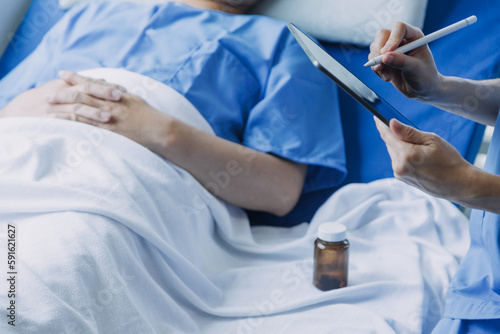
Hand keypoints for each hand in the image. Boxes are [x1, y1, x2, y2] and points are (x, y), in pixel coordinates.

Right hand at [1, 71, 124, 121]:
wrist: (15, 113)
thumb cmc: (40, 101)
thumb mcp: (59, 89)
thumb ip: (79, 86)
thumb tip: (101, 81)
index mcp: (65, 84)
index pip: (89, 82)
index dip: (106, 86)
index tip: (123, 90)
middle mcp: (60, 92)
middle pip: (86, 90)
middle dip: (104, 92)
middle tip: (121, 96)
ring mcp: (54, 107)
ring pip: (77, 106)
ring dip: (93, 111)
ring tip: (109, 116)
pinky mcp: (49, 120)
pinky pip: (65, 122)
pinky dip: (79, 124)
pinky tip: (91, 130)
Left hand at [49, 71, 171, 151]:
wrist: (159, 130)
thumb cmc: (149, 115)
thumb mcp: (134, 99)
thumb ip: (120, 95)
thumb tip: (112, 89)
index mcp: (114, 94)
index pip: (91, 83)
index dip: (75, 77)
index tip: (62, 74)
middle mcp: (108, 104)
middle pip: (80, 95)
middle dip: (62, 93)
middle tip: (46, 93)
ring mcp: (107, 118)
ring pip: (79, 111)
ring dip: (61, 109)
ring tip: (47, 108)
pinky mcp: (108, 132)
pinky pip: (86, 127)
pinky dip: (71, 125)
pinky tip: (60, 125)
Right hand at [368, 22, 440, 99]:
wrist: (421, 89)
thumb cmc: (424, 76)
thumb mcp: (415, 69)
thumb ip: (401, 61)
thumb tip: (385, 57)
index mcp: (413, 36)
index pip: (399, 28)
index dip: (392, 38)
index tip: (388, 52)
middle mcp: (400, 39)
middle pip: (382, 35)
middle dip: (378, 50)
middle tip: (380, 64)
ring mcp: (390, 49)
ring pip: (374, 47)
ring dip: (377, 63)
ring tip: (388, 76)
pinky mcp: (383, 59)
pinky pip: (373, 60)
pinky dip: (377, 70)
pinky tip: (387, 77)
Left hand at [374, 117, 474, 200]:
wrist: (458, 183)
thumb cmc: (449, 160)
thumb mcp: (432, 140)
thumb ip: (408, 132)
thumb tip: (391, 123)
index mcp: (406, 155)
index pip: (387, 136)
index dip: (381, 125)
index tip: (376, 116)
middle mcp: (399, 166)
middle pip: (390, 144)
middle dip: (398, 137)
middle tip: (417, 138)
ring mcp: (399, 174)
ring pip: (394, 153)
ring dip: (402, 147)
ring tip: (422, 152)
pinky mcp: (402, 179)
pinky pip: (398, 162)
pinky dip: (404, 157)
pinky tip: (420, 160)